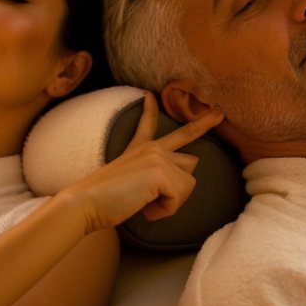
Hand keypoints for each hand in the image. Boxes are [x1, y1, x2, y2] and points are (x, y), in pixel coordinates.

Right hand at [63, 93, 223, 233]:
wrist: (86, 202)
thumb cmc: (103, 200)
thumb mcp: (129, 181)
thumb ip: (150, 177)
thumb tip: (171, 183)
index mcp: (138, 148)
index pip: (148, 123)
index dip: (150, 109)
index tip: (150, 94)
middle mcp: (151, 147)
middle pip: (188, 139)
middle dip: (205, 125)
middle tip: (219, 112)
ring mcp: (157, 156)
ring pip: (188, 182)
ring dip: (171, 201)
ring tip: (146, 203)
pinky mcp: (160, 172)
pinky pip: (178, 197)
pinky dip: (164, 211)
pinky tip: (145, 208)